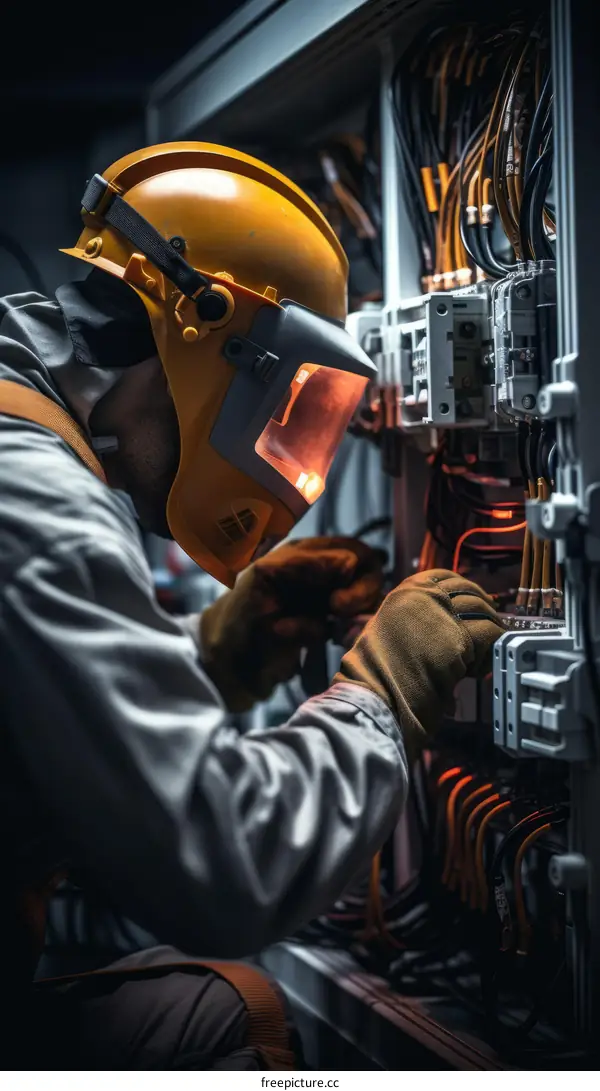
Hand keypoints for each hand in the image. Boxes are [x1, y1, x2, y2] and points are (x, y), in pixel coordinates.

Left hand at [200, 536, 386, 711]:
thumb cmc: (236, 619)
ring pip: (367, 603)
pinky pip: (356, 629)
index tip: (335, 603)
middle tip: (337, 615)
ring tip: (336, 637)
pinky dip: (349, 637)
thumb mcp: (266, 579)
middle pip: (369, 575)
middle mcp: (321, 577)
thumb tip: (351, 563)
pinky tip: (332, 646)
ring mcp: (326, 605)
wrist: (225, 669)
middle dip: (361, 596)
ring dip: (356, 620)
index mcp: (304, 555)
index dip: (355, 573)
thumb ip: (307, 564)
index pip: (354, 551)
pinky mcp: (327, 633)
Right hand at [334, 569, 504, 754]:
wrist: (377, 687)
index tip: (477, 597)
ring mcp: (442, 614)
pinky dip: (492, 645)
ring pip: (482, 611)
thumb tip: (450, 614)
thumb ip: (418, 613)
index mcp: (408, 589)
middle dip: (485, 606)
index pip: (446, 576)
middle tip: (493, 622)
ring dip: (492, 626)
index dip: (466, 586)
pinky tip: (484, 662)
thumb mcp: (393, 623)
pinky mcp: (457, 638)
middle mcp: (426, 595)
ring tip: (491, 644)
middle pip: (469, 591)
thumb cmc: (381, 663)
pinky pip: (488, 634)